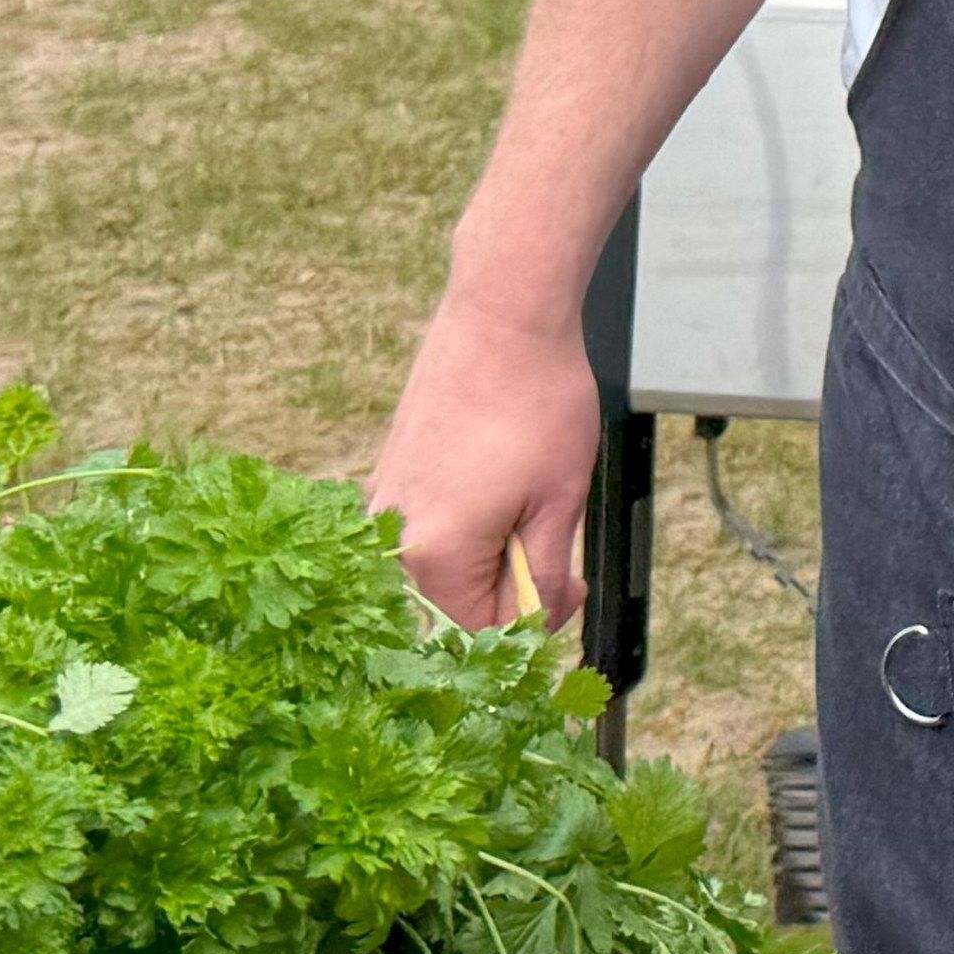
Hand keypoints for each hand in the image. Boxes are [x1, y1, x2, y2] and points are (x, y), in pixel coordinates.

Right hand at [366, 292, 599, 625]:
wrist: (503, 318)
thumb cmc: (537, 400)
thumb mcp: (560, 504)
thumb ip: (544, 579)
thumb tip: (538, 621)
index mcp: (435, 556)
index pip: (480, 635)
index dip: (534, 621)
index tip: (567, 585)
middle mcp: (395, 537)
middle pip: (453, 606)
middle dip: (508, 588)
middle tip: (550, 535)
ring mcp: (385, 505)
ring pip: (442, 569)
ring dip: (489, 554)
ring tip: (523, 501)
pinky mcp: (388, 478)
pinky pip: (426, 532)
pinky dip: (466, 526)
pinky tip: (497, 486)